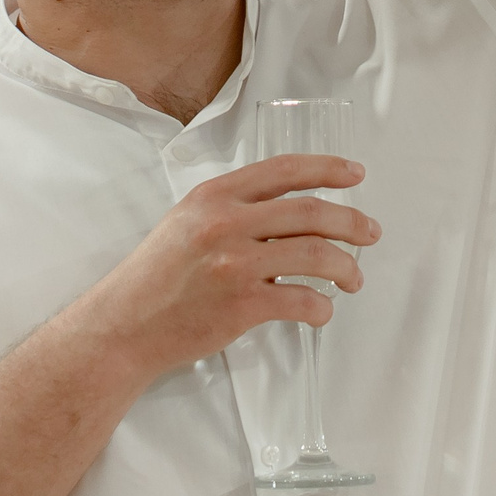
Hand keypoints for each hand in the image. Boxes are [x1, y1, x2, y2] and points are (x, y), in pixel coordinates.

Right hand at [79, 154, 381, 382]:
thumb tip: (288, 215)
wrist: (124, 326)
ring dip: (346, 267)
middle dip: (351, 222)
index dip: (327, 169)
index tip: (355, 174)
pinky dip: (321, 307)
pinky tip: (322, 311)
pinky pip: (301, 300)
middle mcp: (226, 223)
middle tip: (371, 233)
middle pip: (310, 212)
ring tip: (353, 278)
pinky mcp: (241, 305)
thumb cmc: (155, 277)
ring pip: (314, 255)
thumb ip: (232, 211)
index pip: (283, 171)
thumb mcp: (186, 222)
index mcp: (214, 196)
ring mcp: (235, 264)